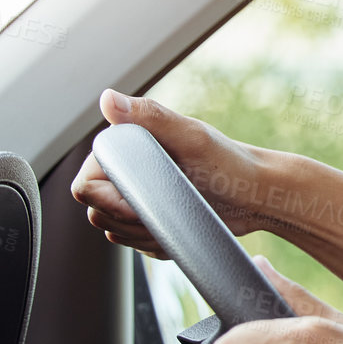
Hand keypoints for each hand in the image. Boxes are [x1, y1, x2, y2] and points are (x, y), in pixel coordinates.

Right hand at [71, 89, 274, 255]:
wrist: (256, 195)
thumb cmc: (230, 163)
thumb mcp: (192, 137)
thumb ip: (150, 117)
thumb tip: (107, 99)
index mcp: (126, 148)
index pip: (86, 185)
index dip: (109, 199)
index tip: (143, 200)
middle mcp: (126, 172)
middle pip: (97, 212)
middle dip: (130, 218)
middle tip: (169, 207)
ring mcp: (137, 199)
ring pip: (114, 232)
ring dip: (143, 232)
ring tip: (178, 214)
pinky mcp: (150, 220)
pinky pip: (135, 244)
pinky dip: (155, 242)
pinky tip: (180, 227)